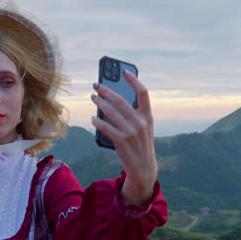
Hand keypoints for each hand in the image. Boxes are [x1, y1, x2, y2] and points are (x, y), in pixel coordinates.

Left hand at [91, 69, 156, 205]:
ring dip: (100, 103)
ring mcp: (131, 132)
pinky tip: (92, 118)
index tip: (123, 71)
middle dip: (107, 91)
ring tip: (93, 98)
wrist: (143, 168)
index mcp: (148, 116)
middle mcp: (141, 122)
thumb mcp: (143, 128)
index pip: (143, 93)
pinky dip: (98, 122)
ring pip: (111, 112)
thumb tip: (113, 100)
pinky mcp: (122, 141)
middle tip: (96, 85)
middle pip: (121, 100)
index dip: (133, 80)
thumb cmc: (140, 144)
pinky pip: (106, 128)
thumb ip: (134, 114)